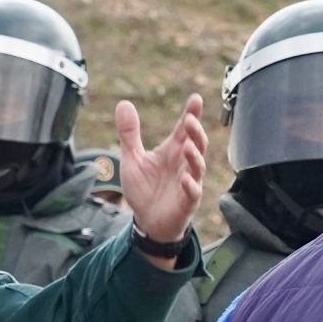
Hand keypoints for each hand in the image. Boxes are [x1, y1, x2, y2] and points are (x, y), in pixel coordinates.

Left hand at [117, 94, 206, 251]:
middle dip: (196, 132)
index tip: (196, 99)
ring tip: (188, 145)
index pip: (184, 130)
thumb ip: (129, 134)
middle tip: (190, 120)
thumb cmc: (144, 190)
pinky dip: (190, 185)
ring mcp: (188, 182)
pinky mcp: (187, 202)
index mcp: (173, 151)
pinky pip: (193, 193)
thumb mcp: (132, 159)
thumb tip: (123, 103)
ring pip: (198, 166)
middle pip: (196, 144)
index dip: (191, 114)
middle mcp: (184, 164)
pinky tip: (185, 179)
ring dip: (195, 156)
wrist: (147, 222)